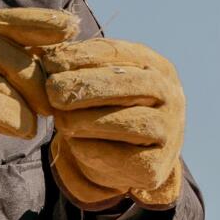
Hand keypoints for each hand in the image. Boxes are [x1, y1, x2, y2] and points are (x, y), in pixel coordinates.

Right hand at [0, 8, 77, 174]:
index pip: (0, 19)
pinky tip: (21, 128)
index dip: (36, 23)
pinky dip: (5, 116)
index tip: (70, 29)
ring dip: (23, 103)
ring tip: (39, 122)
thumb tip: (42, 74)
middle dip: (35, 78)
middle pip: (3, 51)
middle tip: (55, 103)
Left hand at [38, 38, 185, 208]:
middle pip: (132, 84)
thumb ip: (79, 68)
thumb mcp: (100, 82)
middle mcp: (171, 96)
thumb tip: (48, 58)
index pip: (122, 54)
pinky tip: (72, 142)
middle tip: (53, 91)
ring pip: (133, 121)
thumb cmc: (110, 108)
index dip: (84, 56)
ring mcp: (169, 131)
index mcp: (157, 67)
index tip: (51, 62)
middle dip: (88, 86)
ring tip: (61, 119)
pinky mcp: (156, 166)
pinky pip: (125, 157)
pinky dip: (94, 149)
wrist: (133, 155)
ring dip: (90, 119)